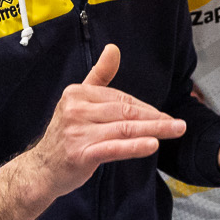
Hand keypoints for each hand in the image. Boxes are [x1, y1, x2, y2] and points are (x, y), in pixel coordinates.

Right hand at [28, 44, 188, 196]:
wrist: (41, 170)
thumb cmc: (65, 136)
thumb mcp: (78, 101)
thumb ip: (99, 76)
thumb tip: (114, 49)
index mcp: (77, 93)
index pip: (119, 98)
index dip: (144, 107)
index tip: (163, 115)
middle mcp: (76, 110)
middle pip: (124, 111)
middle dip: (154, 117)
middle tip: (178, 124)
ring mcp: (77, 132)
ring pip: (124, 128)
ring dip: (154, 130)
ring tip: (174, 131)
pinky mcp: (81, 154)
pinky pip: (114, 148)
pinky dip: (135, 146)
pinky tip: (153, 145)